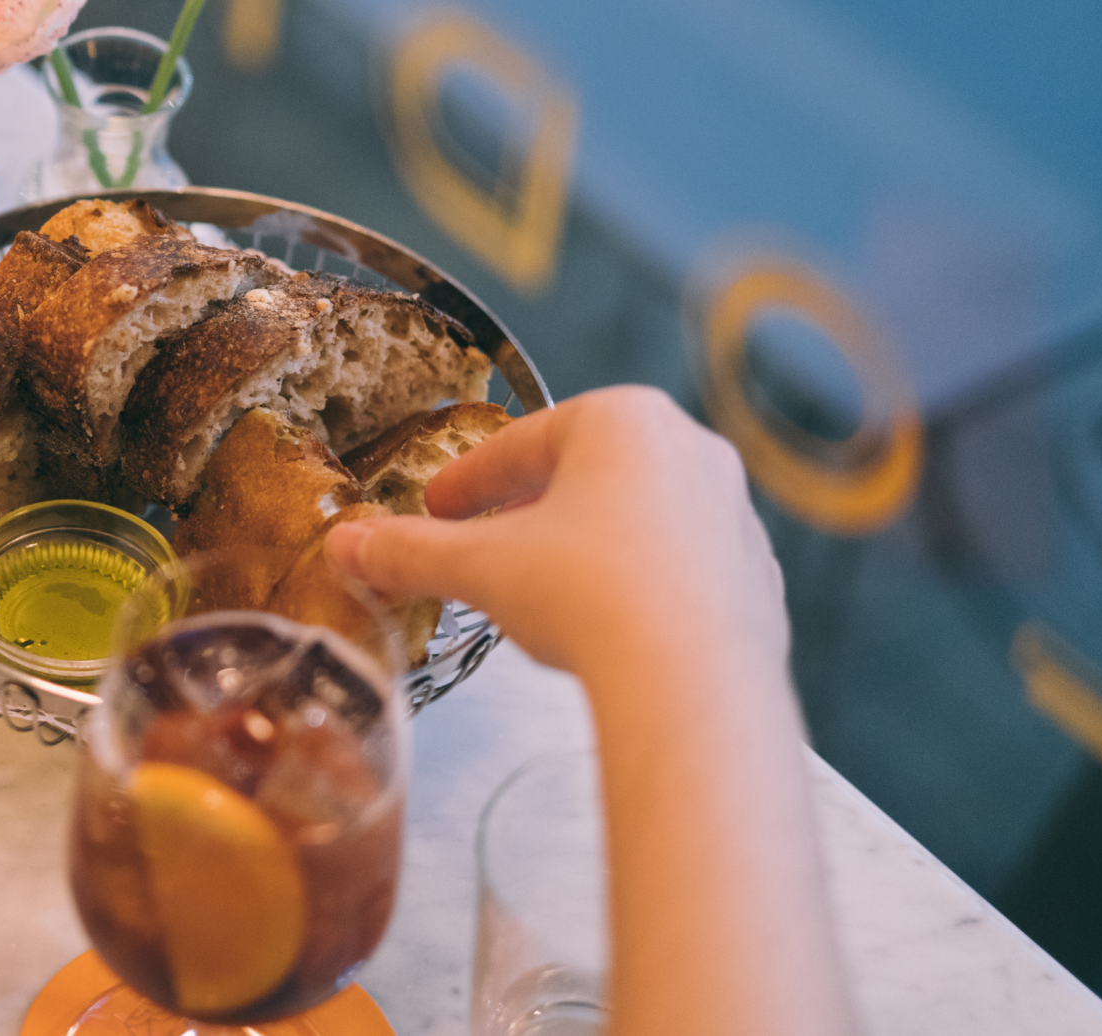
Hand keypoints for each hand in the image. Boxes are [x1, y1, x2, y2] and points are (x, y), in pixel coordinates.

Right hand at [324, 386, 786, 682]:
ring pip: (638, 518)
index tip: (437, 505)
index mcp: (621, 420)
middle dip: (533, 506)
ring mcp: (733, 515)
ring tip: (545, 589)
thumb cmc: (587, 595)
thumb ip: (409, 552)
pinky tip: (607, 627)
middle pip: (587, 473)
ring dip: (588, 544)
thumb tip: (344, 546)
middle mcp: (689, 450)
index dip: (470, 478)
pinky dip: (637, 586)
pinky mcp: (757, 579)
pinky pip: (680, 570)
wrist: (694, 681)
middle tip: (489, 540)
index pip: (523, 442)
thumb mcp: (480, 568)